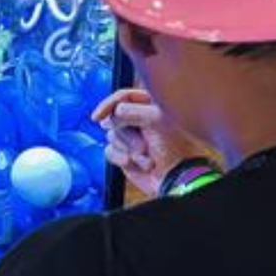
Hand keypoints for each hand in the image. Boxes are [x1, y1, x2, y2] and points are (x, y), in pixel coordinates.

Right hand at [92, 88, 219, 198]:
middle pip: (115, 119)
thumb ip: (130, 110)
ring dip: (127, 148)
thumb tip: (112, 115)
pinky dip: (120, 158)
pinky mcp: (125, 154)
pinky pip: (109, 151)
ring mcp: (132, 139)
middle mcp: (141, 122)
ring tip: (146, 157)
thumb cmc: (175, 148)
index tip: (99, 116)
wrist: (176, 179)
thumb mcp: (155, 120)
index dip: (109, 104)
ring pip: (112, 136)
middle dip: (127, 134)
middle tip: (144, 145)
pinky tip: (132, 163)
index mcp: (151, 107)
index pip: (124, 97)